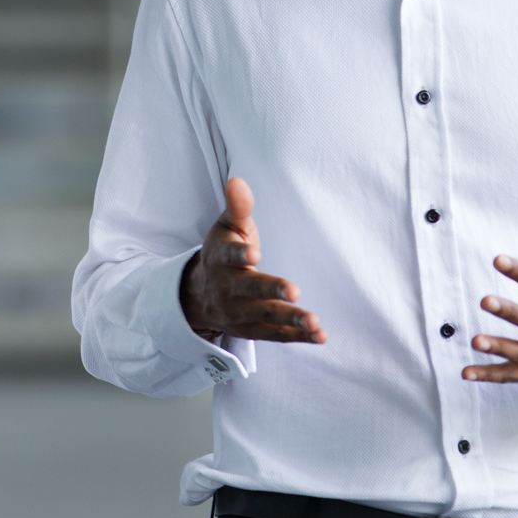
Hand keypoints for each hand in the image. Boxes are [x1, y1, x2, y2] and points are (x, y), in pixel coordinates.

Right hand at [178, 177, 325, 342]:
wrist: (198, 295)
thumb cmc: (222, 253)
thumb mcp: (226, 228)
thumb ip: (237, 207)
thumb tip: (237, 180)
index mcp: (222, 259)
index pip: (230, 256)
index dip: (241, 254)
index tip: (254, 254)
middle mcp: (228, 288)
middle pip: (251, 291)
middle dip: (272, 291)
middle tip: (294, 292)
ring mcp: (240, 312)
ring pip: (266, 317)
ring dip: (291, 319)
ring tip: (314, 321)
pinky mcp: (253, 329)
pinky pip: (276, 335)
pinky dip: (297, 336)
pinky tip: (319, 335)